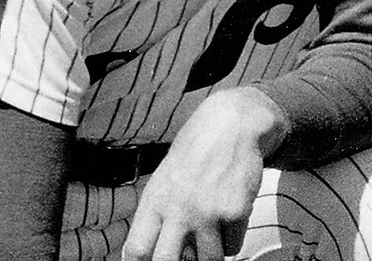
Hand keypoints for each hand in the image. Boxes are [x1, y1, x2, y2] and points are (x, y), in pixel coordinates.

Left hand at [121, 88, 287, 260]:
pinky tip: (228, 215)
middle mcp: (179, 208)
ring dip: (210, 254)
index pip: (137, 249)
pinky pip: (234, 247)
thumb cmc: (197, 149)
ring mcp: (208, 212)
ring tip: (210, 233)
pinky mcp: (235, 212)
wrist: (231, 123)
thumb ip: (159, 214)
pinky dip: (232, 238)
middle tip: (186, 256)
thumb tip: (155, 252)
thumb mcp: (165, 177)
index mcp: (156, 199)